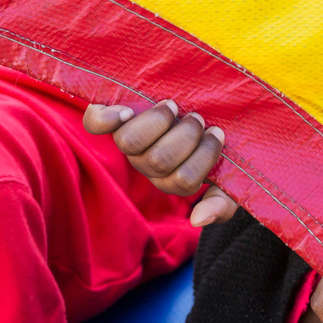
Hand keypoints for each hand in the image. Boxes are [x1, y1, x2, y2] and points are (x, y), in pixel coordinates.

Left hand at [84, 99, 238, 226]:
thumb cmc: (212, 141)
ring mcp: (127, 140)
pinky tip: (126, 112)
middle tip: (199, 118)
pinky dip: (106, 118)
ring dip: (157, 123)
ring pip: (130, 143)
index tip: (217, 132)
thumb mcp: (228, 177)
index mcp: (172, 178)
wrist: (201, 103)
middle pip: (159, 161)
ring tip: (175, 107)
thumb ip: (221, 203)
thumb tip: (198, 219)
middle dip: (185, 136)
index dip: (202, 158)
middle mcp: (145, 162)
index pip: (184, 182)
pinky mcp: (109, 117)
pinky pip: (95, 124)